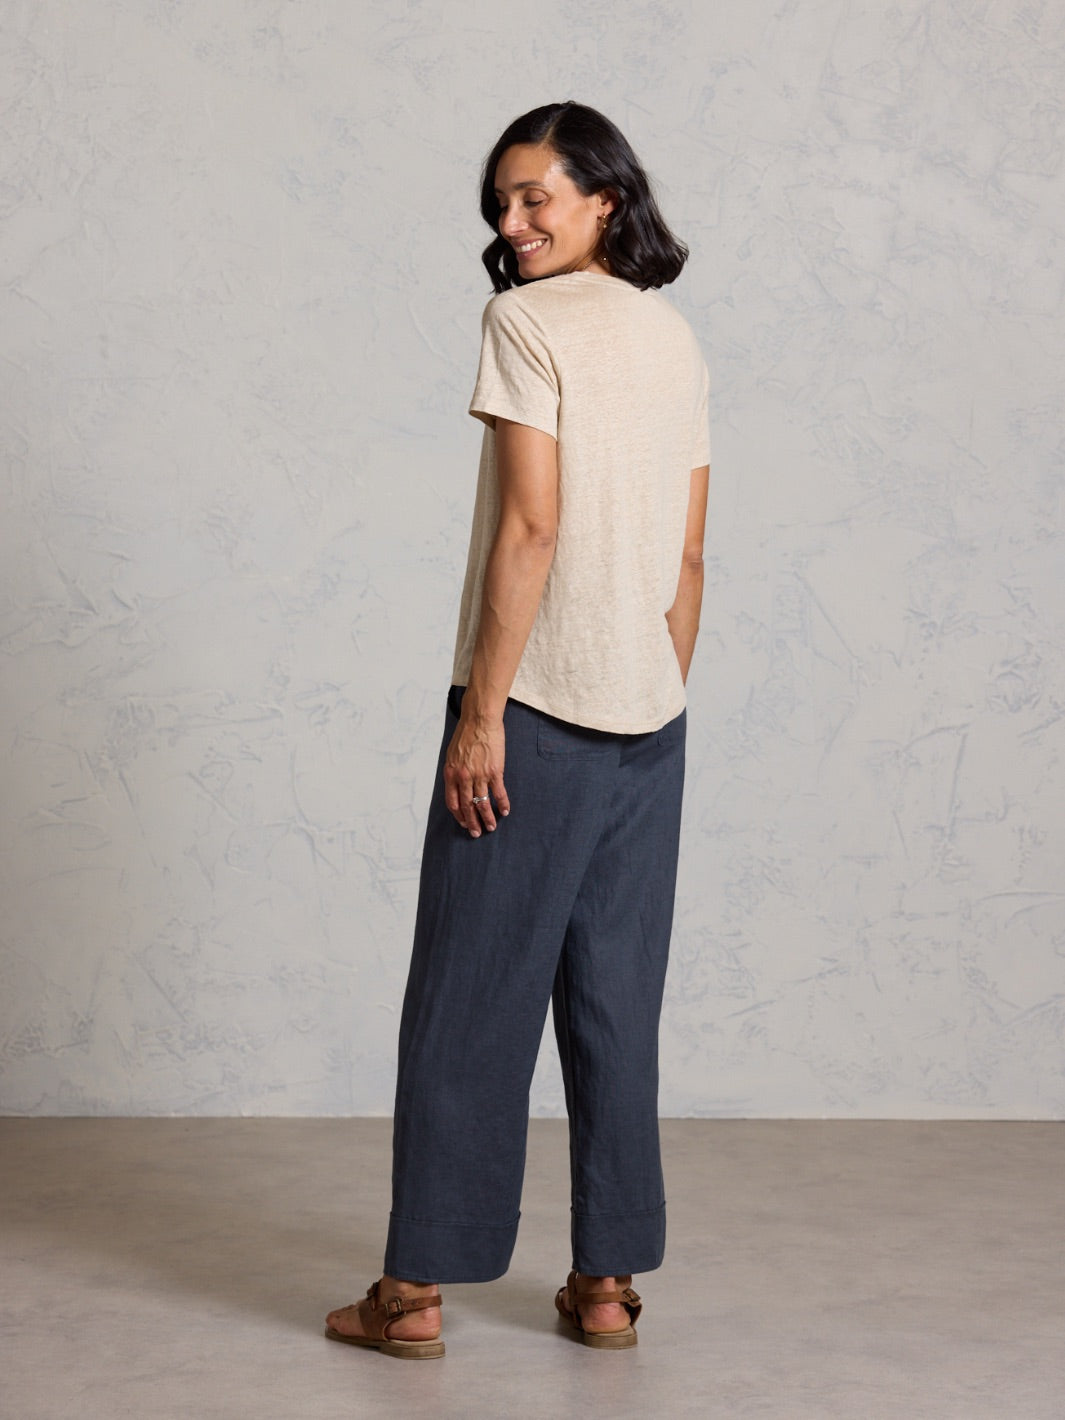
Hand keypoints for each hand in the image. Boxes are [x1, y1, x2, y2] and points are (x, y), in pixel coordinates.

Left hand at [443, 710, 510, 837]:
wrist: (480, 720)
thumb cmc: (466, 734)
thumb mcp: (452, 754)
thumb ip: (454, 771)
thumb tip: (456, 784)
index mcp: (451, 773)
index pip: (452, 802)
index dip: (458, 815)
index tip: (463, 823)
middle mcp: (464, 777)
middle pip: (467, 806)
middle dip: (472, 823)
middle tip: (476, 833)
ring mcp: (480, 775)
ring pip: (482, 803)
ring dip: (487, 818)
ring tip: (491, 827)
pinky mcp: (495, 771)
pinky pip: (498, 793)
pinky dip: (502, 804)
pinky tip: (505, 811)